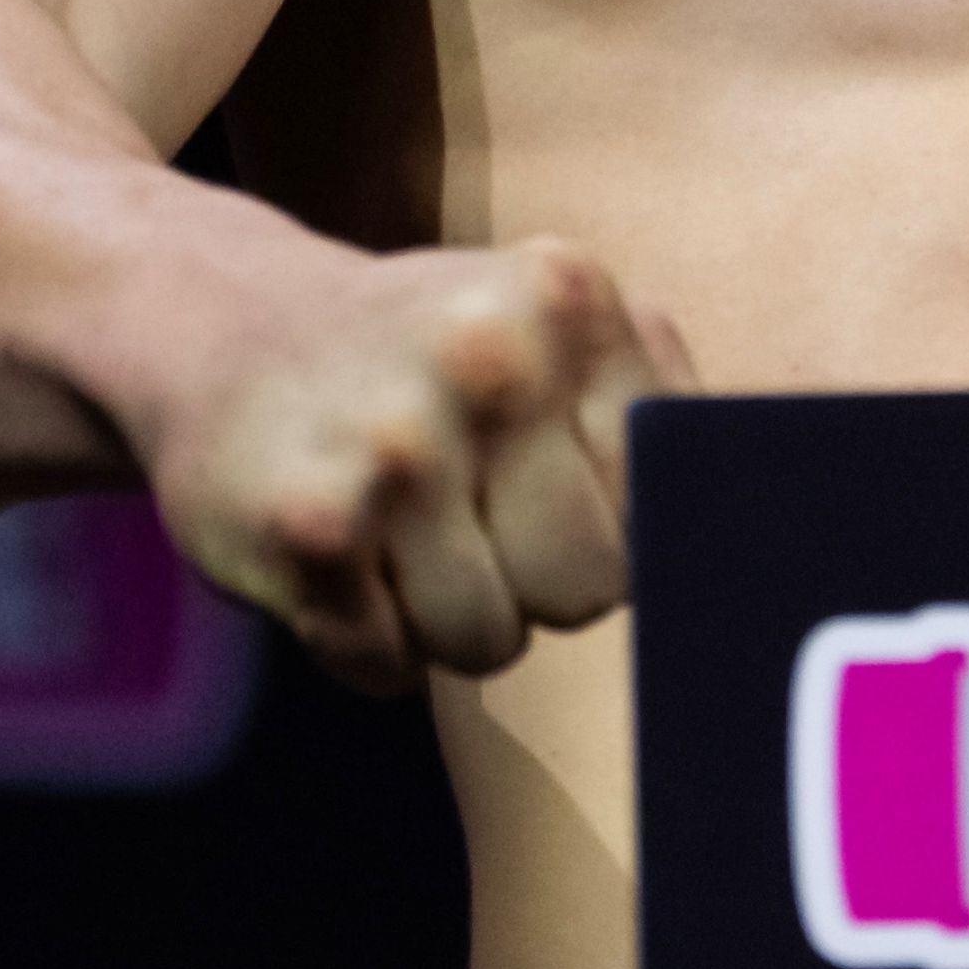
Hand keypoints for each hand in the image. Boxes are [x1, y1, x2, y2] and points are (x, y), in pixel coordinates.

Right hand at [132, 238, 693, 687]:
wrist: (211, 321)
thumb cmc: (420, 356)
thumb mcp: (548, 331)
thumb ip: (653, 413)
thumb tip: (757, 546)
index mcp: (568, 301)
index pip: (661, 508)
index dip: (603, 526)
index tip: (543, 485)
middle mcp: (490, 360)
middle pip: (588, 590)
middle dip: (530, 583)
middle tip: (460, 517)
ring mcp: (396, 445)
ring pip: (488, 643)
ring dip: (439, 618)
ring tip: (392, 532)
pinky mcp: (308, 528)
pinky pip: (387, 667)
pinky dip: (361, 642)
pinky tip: (331, 559)